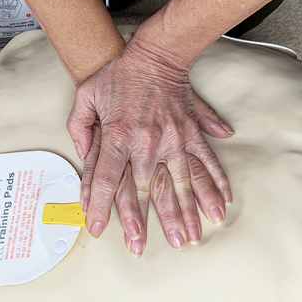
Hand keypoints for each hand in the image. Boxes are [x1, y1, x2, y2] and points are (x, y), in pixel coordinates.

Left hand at [67, 32, 233, 255]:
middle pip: (143, 191)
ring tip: (191, 238)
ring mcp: (173, 138)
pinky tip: (222, 203)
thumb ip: (79, 127)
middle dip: (142, 223)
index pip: (106, 180)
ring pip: (180, 183)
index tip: (98, 229)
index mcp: (118, 135)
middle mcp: (146, 142)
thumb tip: (82, 153)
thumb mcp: (86, 95)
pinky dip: (215, 182)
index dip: (100, 207)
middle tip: (141, 248)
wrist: (154, 53)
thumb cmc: (117, 74)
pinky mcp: (192, 131)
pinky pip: (206, 161)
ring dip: (186, 213)